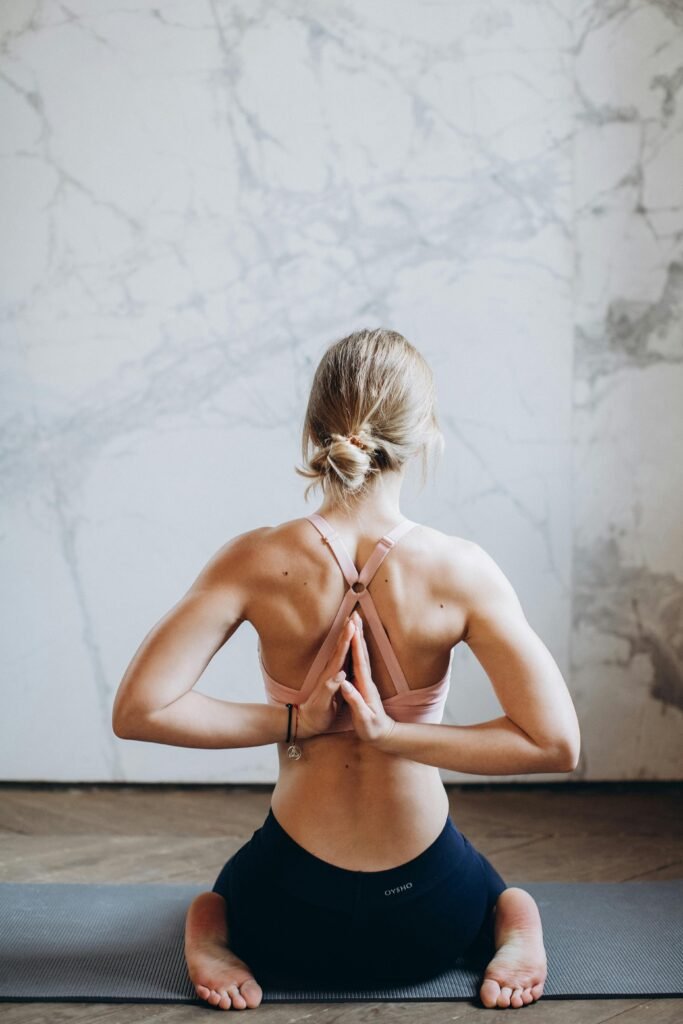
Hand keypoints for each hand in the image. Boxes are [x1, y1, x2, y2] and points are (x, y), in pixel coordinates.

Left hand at [296, 616, 355, 738]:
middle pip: (340, 647)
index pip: (340, 655)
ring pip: (340, 650)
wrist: (304, 722)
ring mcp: (331, 674)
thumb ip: (330, 689)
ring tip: (352, 622)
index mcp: (331, 677)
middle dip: (348, 631)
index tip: (352, 626)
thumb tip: (340, 675)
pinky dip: (346, 647)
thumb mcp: (323, 706)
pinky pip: (342, 658)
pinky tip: (350, 643)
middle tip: (354, 615)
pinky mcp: (333, 678)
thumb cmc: (316, 716)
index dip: (347, 640)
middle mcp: (330, 672)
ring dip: (347, 635)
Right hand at [338, 610, 396, 744]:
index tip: (352, 629)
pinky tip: (356, 642)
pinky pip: (360, 660)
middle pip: (362, 652)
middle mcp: (367, 680)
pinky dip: (358, 647)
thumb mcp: (363, 718)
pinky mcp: (365, 683)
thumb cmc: (372, 729)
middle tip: (354, 615)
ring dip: (359, 637)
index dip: (355, 645)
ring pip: (362, 654)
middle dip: (358, 633)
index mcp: (365, 686)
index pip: (359, 662)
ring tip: (356, 622)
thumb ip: (355, 701)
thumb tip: (345, 684)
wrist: (384, 735)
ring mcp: (367, 680)